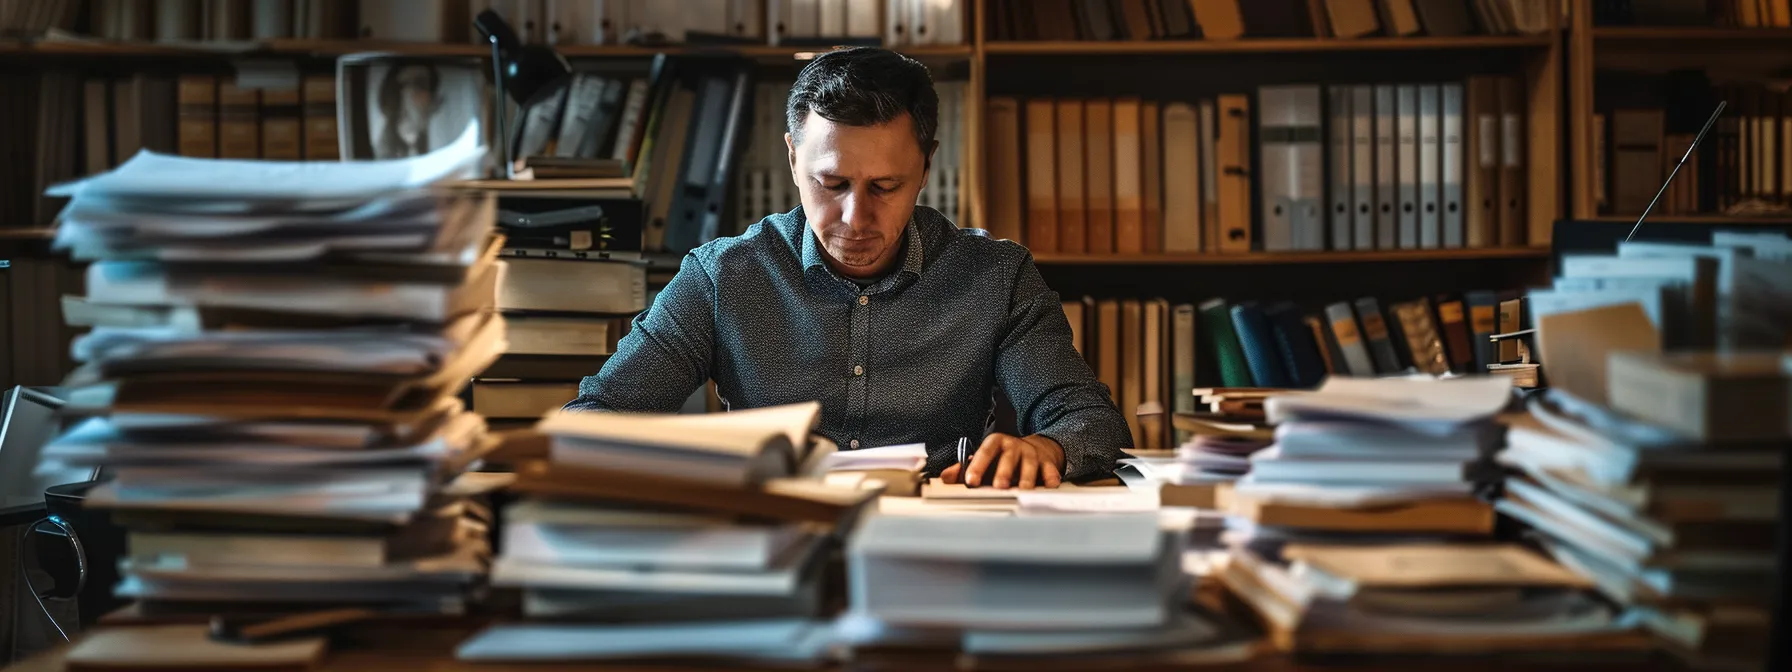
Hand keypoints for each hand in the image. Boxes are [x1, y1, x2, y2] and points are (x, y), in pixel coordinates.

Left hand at [938, 433, 1064, 489]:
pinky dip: (1050, 479)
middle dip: (1004, 472)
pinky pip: (1051, 472)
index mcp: (997, 443)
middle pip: (1009, 458)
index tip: (970, 481)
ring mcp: (1033, 455)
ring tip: (1022, 491)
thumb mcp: (985, 457)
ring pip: (1031, 466)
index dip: (978, 465)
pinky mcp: (1049, 464)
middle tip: (999, 486)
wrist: (1037, 448)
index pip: (986, 451)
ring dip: (1026, 479)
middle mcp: (1015, 447)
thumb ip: (965, 467)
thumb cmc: (1005, 457)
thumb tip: (945, 477)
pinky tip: (1048, 487)